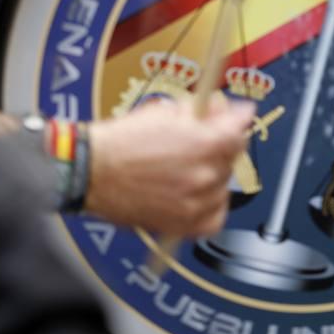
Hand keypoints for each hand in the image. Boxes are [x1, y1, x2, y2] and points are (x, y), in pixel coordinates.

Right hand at [85, 94, 253, 235]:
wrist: (90, 172)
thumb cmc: (122, 141)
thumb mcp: (166, 111)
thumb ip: (202, 111)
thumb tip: (222, 109)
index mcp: (207, 142)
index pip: (243, 125)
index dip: (238, 116)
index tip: (237, 114)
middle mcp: (207, 173)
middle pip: (233, 154)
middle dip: (221, 143)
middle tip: (200, 140)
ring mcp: (198, 201)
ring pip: (224, 183)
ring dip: (213, 174)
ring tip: (187, 169)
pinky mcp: (185, 224)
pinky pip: (215, 217)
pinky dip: (211, 206)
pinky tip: (197, 196)